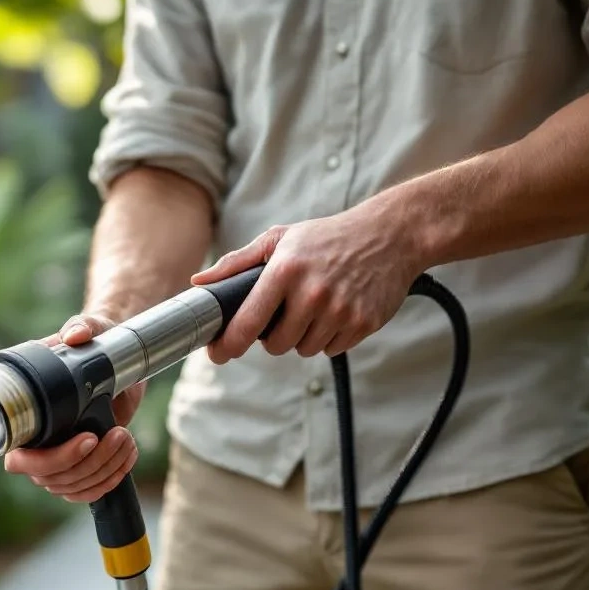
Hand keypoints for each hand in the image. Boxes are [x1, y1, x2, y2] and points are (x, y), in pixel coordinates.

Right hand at [3, 314, 145, 502]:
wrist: (117, 357)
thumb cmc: (93, 342)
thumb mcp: (90, 330)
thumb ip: (80, 327)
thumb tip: (74, 335)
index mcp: (25, 416)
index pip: (19, 460)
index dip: (50, 459)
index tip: (87, 438)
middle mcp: (36, 443)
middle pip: (50, 478)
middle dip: (88, 463)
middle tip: (117, 434)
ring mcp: (58, 459)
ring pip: (73, 487)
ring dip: (104, 469)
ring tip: (126, 439)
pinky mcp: (82, 466)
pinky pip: (88, 491)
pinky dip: (111, 478)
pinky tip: (127, 454)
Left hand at [194, 205, 424, 363]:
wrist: (389, 236)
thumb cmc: (325, 238)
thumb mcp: (279, 239)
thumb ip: (237, 263)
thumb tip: (199, 281)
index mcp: (285, 271)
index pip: (248, 322)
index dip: (228, 344)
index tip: (217, 354)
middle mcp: (312, 293)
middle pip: (276, 346)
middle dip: (273, 338)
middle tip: (282, 316)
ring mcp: (340, 311)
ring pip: (304, 349)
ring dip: (302, 337)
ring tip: (312, 309)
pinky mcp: (363, 323)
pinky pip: (332, 348)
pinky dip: (328, 337)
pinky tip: (334, 312)